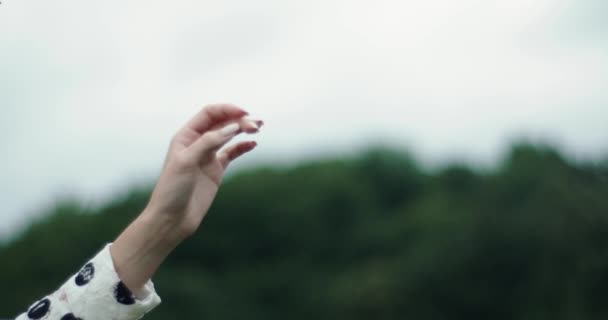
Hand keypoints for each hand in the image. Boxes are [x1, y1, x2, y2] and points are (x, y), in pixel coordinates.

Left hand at [146, 103, 262, 237]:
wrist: (172, 218)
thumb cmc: (172, 190)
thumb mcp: (187, 162)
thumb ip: (208, 142)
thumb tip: (232, 128)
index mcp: (186, 136)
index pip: (209, 114)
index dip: (227, 110)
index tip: (244, 113)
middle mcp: (197, 143)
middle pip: (222, 123)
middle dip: (239, 120)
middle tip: (257, 125)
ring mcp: (207, 156)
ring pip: (228, 136)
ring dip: (243, 130)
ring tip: (259, 128)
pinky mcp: (215, 170)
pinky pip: (232, 153)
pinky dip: (243, 147)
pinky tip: (253, 144)